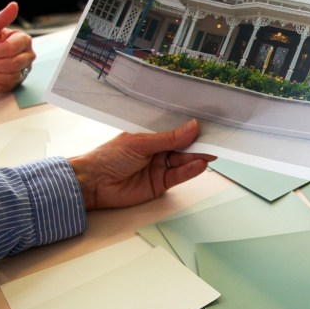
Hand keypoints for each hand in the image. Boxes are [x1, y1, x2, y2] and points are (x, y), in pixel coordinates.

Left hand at [67, 119, 215, 209]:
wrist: (93, 184)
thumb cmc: (109, 157)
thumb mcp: (141, 143)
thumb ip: (169, 138)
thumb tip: (192, 127)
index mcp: (150, 136)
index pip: (175, 130)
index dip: (190, 128)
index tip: (208, 124)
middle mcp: (157, 150)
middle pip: (183, 146)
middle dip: (198, 143)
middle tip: (216, 139)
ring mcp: (159, 167)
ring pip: (183, 161)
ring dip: (197, 157)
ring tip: (211, 152)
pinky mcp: (160, 184)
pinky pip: (179, 176)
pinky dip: (190, 170)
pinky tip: (200, 164)